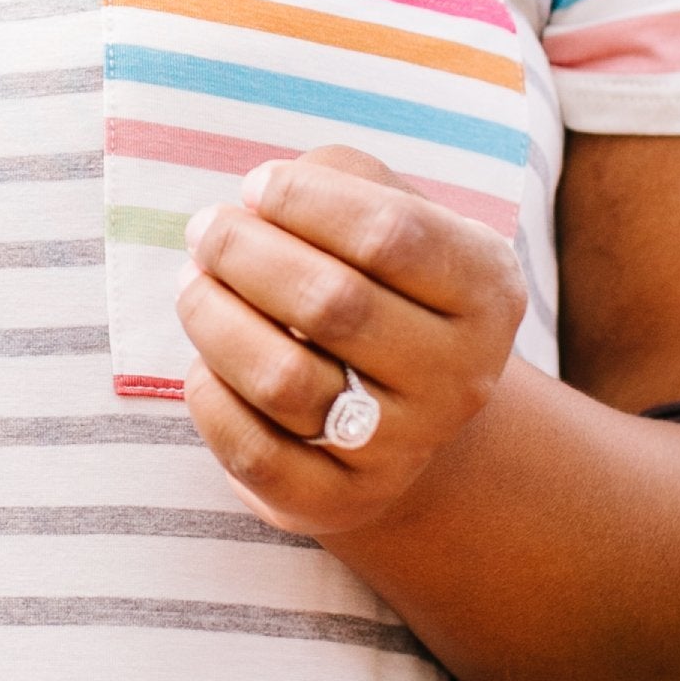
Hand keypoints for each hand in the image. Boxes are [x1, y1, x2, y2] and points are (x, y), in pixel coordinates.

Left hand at [175, 140, 527, 535]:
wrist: (407, 410)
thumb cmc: (385, 282)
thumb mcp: (393, 212)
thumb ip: (342, 179)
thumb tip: (264, 198)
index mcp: (486, 289)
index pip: (391, 234)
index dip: (307, 201)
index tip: (255, 187)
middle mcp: (459, 377)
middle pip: (332, 305)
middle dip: (245, 253)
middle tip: (206, 231)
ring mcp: (404, 448)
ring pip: (284, 380)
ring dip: (215, 319)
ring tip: (193, 286)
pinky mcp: (341, 501)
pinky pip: (255, 452)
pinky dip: (210, 399)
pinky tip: (205, 364)